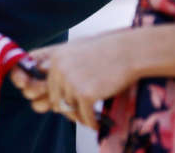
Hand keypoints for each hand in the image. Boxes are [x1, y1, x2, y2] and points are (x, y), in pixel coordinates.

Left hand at [10, 32, 135, 129]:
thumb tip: (55, 83)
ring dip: (79, 116)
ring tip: (89, 119)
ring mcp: (71, 82)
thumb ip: (62, 64)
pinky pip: (83, 116)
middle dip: (67, 108)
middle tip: (79, 114)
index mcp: (56, 58)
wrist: (128, 51)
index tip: (63, 103)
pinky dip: (90, 122)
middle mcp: (59, 69)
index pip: (46, 84)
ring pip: (68, 109)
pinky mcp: (85, 94)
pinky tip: (97, 124)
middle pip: (55, 99)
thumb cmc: (106, 50)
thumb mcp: (77, 49)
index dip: (56, 95)